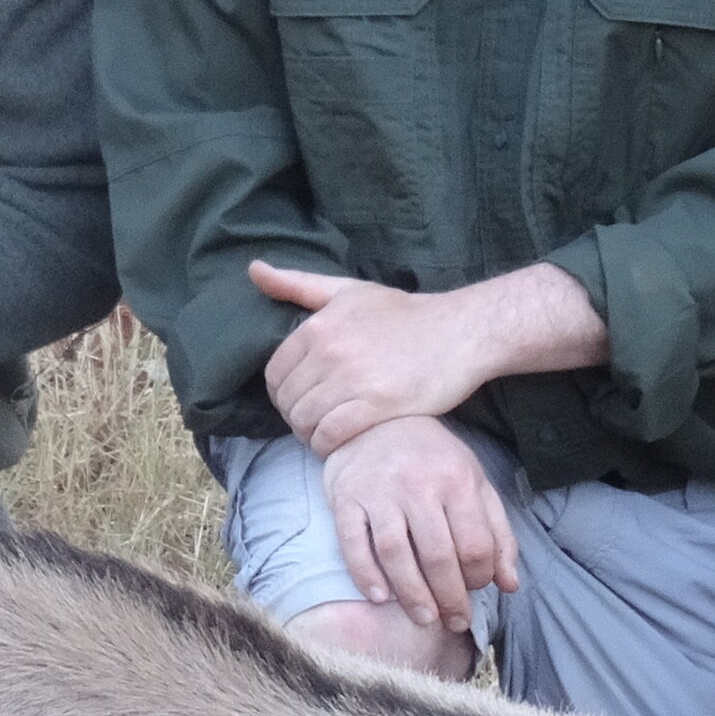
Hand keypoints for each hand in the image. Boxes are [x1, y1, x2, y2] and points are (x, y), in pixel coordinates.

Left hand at [251, 262, 485, 454]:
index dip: (284, 393)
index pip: (275, 375)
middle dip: (297, 416)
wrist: (461, 331)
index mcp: (319, 327)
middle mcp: (331, 352)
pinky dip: (329, 445)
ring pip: (306, 423)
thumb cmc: (404, 313)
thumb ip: (298, 285)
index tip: (303, 399)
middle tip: (318, 418)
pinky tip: (343, 440)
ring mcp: (354, 380)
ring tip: (329, 431)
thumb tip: (253, 270)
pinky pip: (332, 436)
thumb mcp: (348, 291)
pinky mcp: (378, 406)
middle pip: (289, 403)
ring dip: (312, 434)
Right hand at [317, 415, 517, 632]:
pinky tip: (381, 598)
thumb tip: (509, 584)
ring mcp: (379, 491)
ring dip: (411, 594)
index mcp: (457, 480)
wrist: (377, 420)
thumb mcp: (474, 484)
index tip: (475, 590)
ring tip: (423, 618)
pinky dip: (366, 574)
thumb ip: (497, 533)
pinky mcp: (346, 498)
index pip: (474, 545)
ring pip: (395, 554)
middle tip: (454, 621)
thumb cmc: (433, 458)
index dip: (479, 578)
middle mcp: (418, 484)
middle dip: (449, 598)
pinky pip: (353, 543)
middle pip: (437, 556)